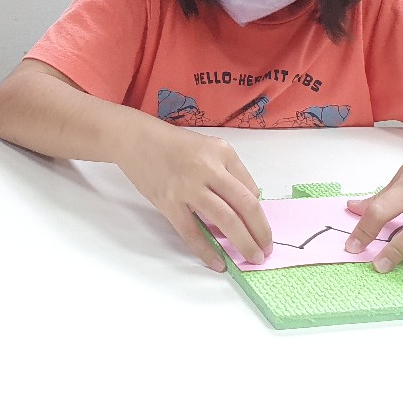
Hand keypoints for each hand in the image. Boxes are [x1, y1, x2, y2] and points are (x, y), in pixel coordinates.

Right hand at [116, 125, 270, 271]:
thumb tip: (246, 204)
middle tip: (266, 251)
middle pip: (244, 206)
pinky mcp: (169, 203)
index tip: (260, 229)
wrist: (136, 140)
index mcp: (222, 153)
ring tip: (252, 258)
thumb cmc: (174, 144)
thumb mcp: (210, 146)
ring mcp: (187, 187)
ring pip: (224, 220)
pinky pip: (192, 232)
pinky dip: (206, 251)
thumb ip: (230, 171)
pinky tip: (218, 263)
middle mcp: (208, 169)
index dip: (259, 213)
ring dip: (243, 243)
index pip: (250, 189)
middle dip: (260, 232)